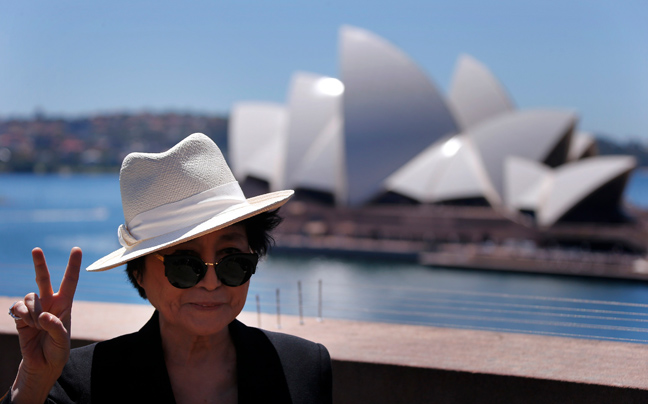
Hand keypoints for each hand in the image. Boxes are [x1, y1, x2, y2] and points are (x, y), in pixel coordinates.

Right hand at [10, 247, 80, 402]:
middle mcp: (49, 303)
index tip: (76, 249)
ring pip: (29, 297)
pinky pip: (17, 307)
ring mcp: (34, 308)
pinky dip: (21, 315)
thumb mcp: (62, 341)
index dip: (73, 265)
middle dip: (39, 264)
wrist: (41, 364)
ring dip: (32, 312)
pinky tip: (26, 324)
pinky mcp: (20, 316)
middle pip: (43, 279)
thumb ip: (55, 327)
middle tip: (36, 249)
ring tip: (37, 326)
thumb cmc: (57, 351)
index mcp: (65, 305)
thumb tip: (42, 316)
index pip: (70, 281)